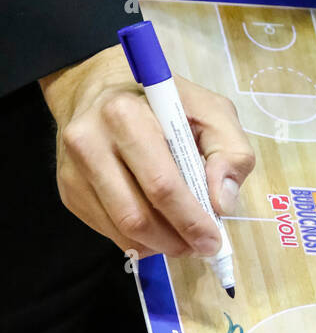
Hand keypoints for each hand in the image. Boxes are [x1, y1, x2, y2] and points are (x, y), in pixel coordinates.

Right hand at [40, 44, 255, 259]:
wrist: (100, 86)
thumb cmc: (164, 102)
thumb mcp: (211, 111)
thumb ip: (230, 152)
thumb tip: (221, 203)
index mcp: (125, 116)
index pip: (161, 185)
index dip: (190, 221)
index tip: (213, 241)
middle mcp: (90, 142)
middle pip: (136, 216)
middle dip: (175, 241)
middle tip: (199, 246)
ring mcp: (74, 169)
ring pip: (122, 231)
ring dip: (159, 245)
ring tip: (182, 238)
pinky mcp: (68, 189)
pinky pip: (108, 231)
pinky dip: (140, 239)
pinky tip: (156, 225)